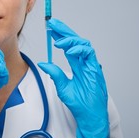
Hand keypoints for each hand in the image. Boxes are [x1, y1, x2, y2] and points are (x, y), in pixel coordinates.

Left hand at [38, 18, 108, 137]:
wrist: (88, 114)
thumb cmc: (78, 102)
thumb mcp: (62, 86)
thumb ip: (54, 73)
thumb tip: (43, 63)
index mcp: (77, 65)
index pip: (68, 46)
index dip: (60, 36)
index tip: (50, 28)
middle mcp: (84, 62)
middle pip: (75, 41)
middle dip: (64, 31)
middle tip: (53, 23)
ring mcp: (90, 64)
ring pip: (83, 44)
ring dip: (71, 39)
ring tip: (59, 40)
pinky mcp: (95, 68)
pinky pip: (89, 53)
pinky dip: (79, 49)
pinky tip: (70, 50)